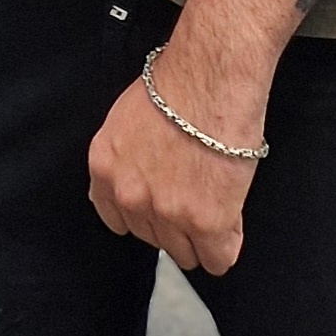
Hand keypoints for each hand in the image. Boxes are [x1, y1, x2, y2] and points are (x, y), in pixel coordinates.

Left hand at [88, 71, 255, 276]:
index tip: (163, 204)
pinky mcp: (204, 223)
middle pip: (154, 238)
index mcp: (105, 167)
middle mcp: (129, 194)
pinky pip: (217, 260)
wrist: (211, 75)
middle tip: (196, 191)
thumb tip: (140, 180)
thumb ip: (126, 159)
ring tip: (216, 195)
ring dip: (202, 234)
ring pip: (186, 254)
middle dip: (176, 221)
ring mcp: (166, 212)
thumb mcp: (127, 119)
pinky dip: (227, 244)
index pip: (118, 221)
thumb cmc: (178, 83)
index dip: (147, 213)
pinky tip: (231, 215)